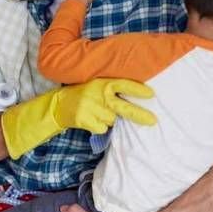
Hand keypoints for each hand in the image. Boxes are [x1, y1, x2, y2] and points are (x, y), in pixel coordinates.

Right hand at [1, 78, 155, 158]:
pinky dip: (98, 127)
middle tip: (154, 121)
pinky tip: (90, 120)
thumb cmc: (82, 94)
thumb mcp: (96, 86)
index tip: (151, 95)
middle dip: (140, 115)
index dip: (138, 90)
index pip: (124, 85)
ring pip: (112, 121)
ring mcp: (92, 108)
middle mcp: (98, 94)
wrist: (58, 104)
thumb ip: (111, 90)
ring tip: (96, 113)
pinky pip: (102, 128)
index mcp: (102, 83)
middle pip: (124, 108)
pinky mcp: (85, 119)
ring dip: (107, 119)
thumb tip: (136, 100)